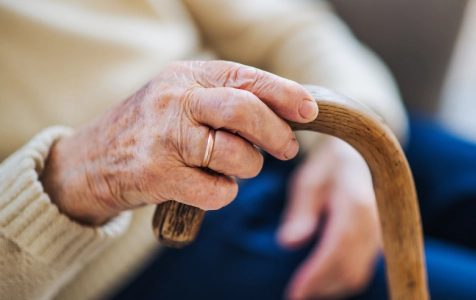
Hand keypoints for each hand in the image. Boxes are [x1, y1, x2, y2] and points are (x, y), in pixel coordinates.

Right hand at [41, 61, 317, 224]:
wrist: (90, 161)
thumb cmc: (149, 130)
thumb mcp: (181, 99)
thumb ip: (226, 99)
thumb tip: (286, 113)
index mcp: (186, 76)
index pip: (245, 78)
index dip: (284, 94)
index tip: (309, 110)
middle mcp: (175, 101)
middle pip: (244, 111)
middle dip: (276, 134)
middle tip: (286, 148)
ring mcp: (165, 139)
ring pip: (237, 156)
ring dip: (247, 168)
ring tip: (231, 167)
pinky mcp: (159, 176)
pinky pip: (218, 191)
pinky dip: (223, 194)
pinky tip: (206, 186)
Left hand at [278, 136, 380, 298]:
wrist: (357, 157)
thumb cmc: (327, 168)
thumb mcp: (307, 181)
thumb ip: (300, 211)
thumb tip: (288, 243)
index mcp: (356, 202)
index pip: (339, 247)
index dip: (317, 274)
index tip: (294, 292)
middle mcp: (375, 221)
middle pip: (351, 268)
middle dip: (321, 287)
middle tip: (294, 294)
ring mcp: (381, 233)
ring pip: (359, 274)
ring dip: (331, 287)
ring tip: (303, 289)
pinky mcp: (379, 241)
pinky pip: (363, 268)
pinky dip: (341, 280)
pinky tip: (320, 280)